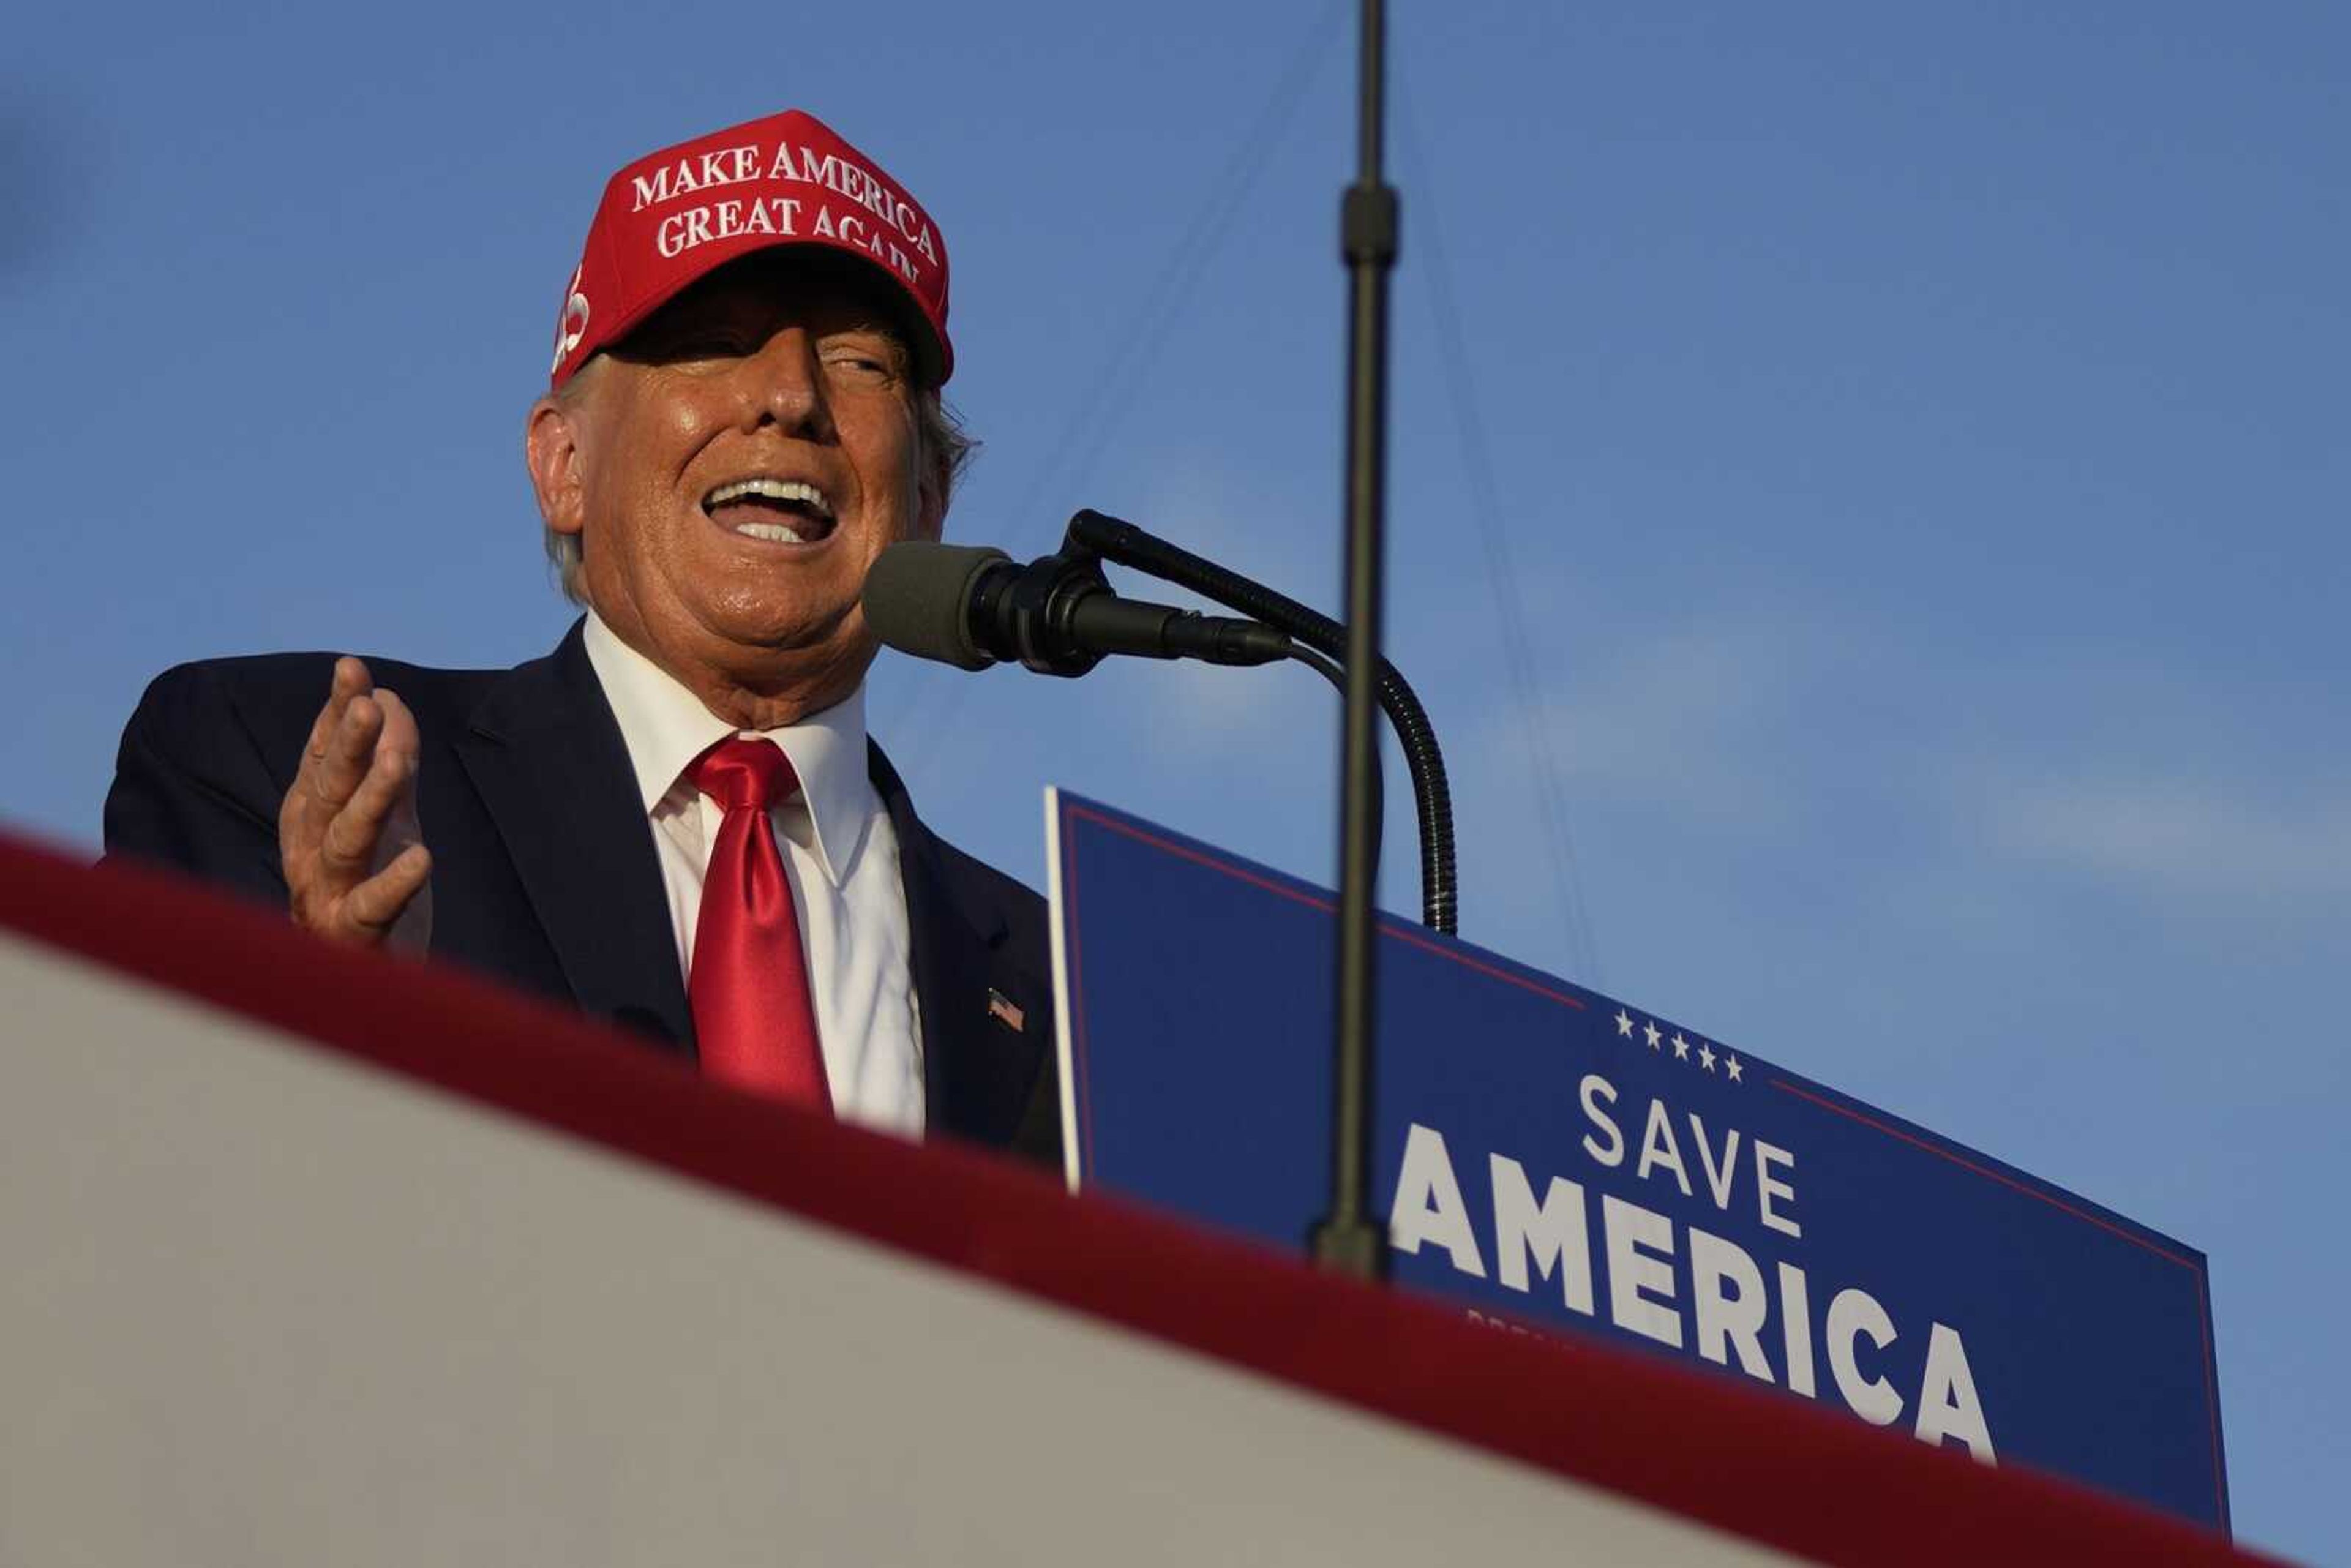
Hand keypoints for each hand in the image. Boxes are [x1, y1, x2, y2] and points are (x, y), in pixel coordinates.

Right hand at [279, 657, 432, 950]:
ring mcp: (326, 895)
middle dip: (346, 745)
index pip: (323, 756)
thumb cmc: (368, 891)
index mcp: (312, 819)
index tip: (351, 668)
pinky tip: (422, 858)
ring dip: (369, 799)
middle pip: (329, 790)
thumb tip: (388, 699)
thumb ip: (389, 763)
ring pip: (345, 841)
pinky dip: (393, 884)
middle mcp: (309, 852)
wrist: (362, 986)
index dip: (335, 713)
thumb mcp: (385, 818)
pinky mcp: (354, 939)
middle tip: (367, 702)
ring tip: (395, 761)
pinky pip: (370, 909)